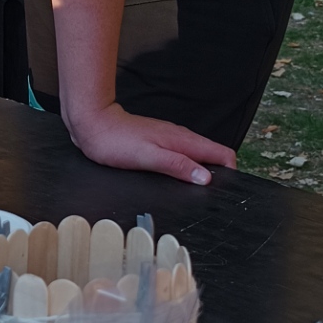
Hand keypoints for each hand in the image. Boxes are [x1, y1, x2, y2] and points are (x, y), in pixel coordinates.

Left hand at [66, 101, 235, 184]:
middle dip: (219, 175)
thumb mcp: (148, 157)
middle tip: (214, 197)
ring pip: (197, 156)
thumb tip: (205, 177)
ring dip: (203, 172)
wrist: (92, 124)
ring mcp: (170, 140)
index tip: (228, 190)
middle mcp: (180, 138)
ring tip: (199, 193)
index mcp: (183, 141)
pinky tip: (179, 179)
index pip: (222, 153)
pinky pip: (182, 156)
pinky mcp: (159, 144)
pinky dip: (187, 168)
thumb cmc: (115, 141)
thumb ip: (177, 165)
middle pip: (213, 156)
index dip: (230, 172)